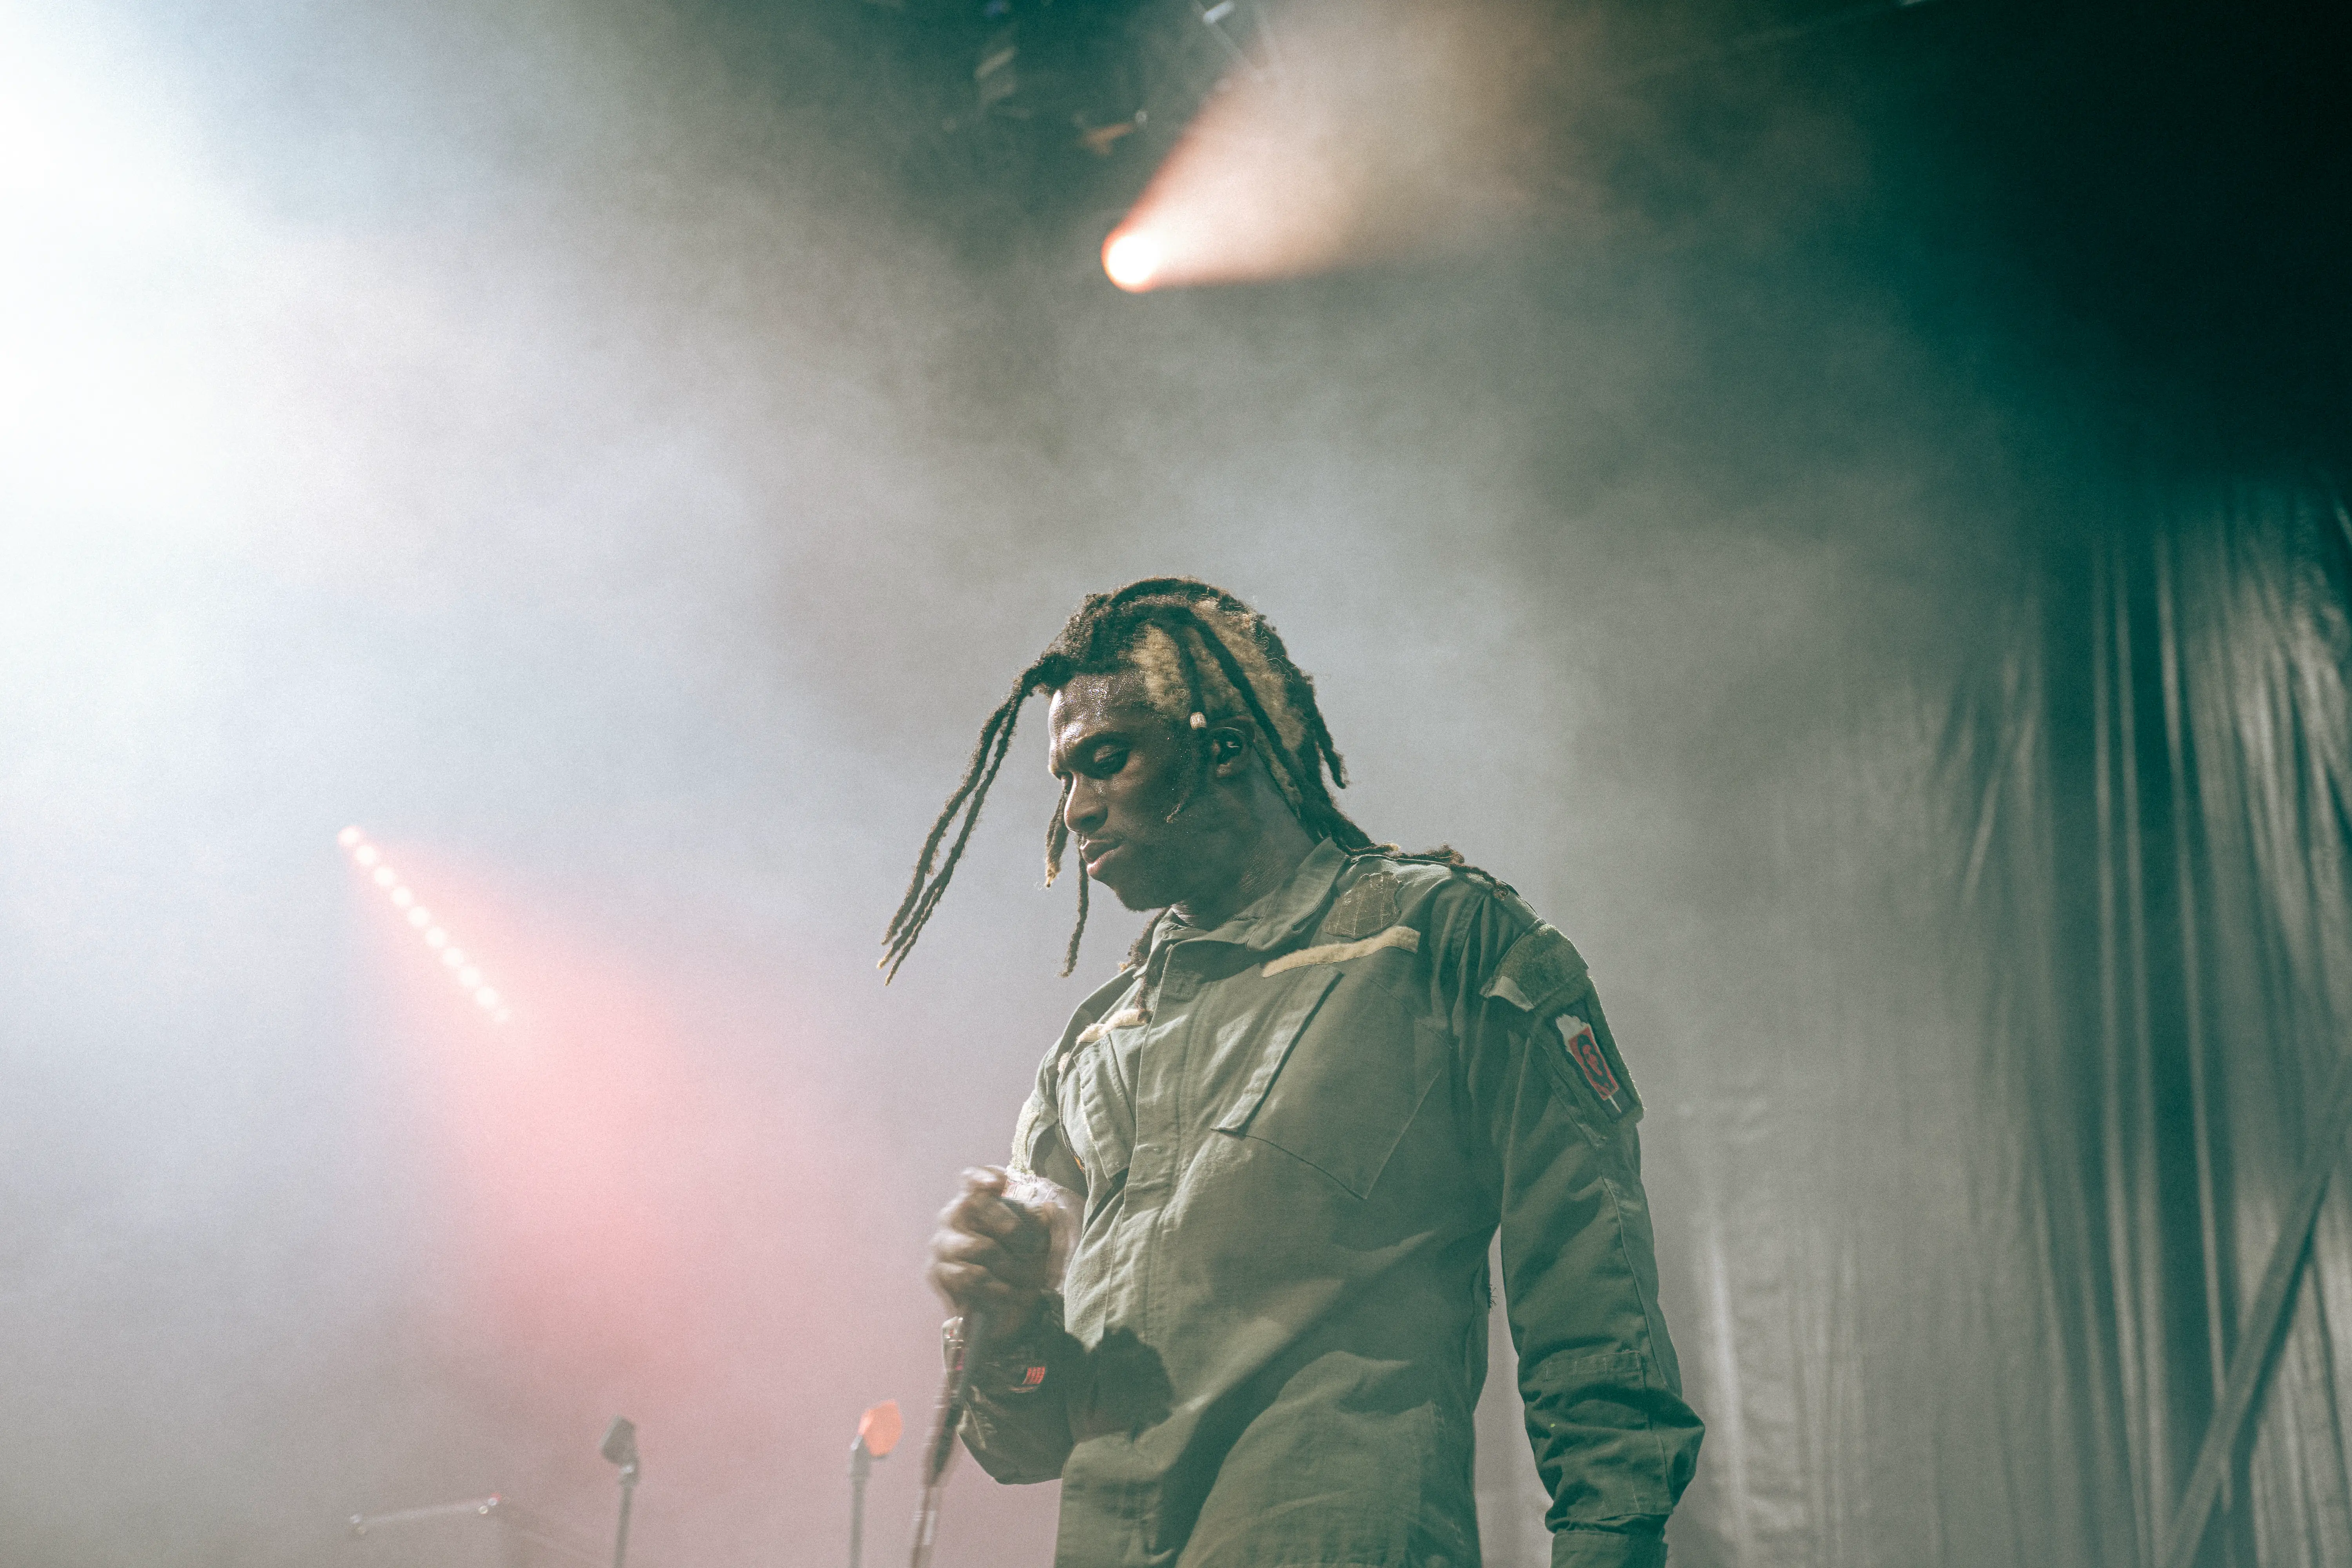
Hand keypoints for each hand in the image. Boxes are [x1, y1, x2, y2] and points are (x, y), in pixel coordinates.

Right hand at [927, 1166, 1050, 1334]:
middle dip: (1013, 1227)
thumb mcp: (1037, 1240)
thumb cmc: (1019, 1263)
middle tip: (1037, 1247)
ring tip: (1032, 1279)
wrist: (1001, 1310)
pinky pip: (972, 1276)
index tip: (999, 1182)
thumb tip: (1047, 1210)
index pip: (971, 1179)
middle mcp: (952, 1216)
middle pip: (976, 1205)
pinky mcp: (939, 1273)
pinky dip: (1000, 1287)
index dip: (982, 1175)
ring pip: (980, 1246)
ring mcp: (943, 1244)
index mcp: (975, 1200)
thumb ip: (1040, 1222)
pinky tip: (1015, 1294)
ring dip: (1012, 1264)